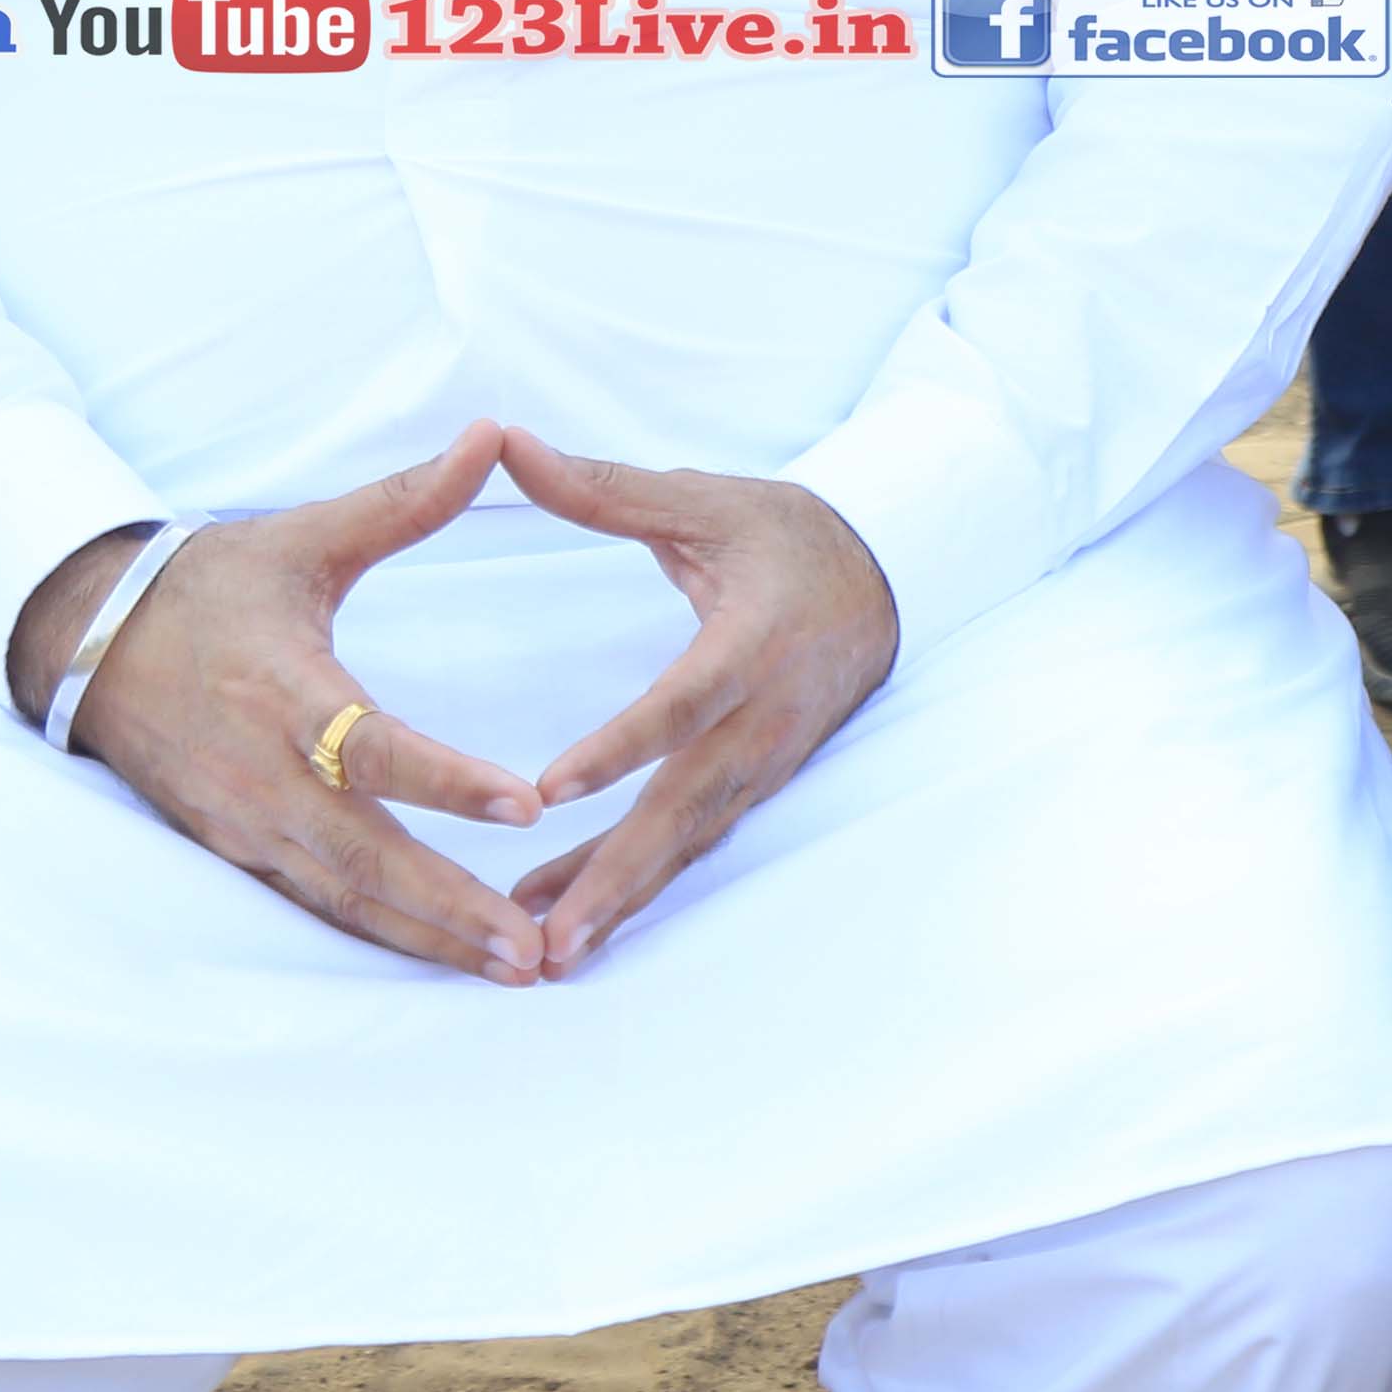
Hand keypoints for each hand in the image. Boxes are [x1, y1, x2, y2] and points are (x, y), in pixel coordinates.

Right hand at [19, 423, 556, 984]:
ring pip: (344, 897)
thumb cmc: (211, 587)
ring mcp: (249, 823)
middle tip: (532, 946)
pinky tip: (444, 958)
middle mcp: (266, 774)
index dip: (447, 782)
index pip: (375, 748)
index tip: (527, 805)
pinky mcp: (239, 848)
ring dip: (426, 937)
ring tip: (514, 967)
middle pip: (365, 856)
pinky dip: (381, 934)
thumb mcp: (305, 539)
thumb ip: (405, 502)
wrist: (90, 641)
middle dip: (450, 907)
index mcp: (286, 693)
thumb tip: (493, 435)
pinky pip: (316, 904)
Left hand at [493, 426, 900, 974]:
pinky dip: (635, 881)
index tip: (548, 790)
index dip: (619, 748)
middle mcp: (763, 716)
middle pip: (685, 807)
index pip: (681, 703)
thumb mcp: (702, 500)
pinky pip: (692, 842)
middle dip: (615, 874)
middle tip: (548, 936)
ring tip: (549, 952)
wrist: (887, 576)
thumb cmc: (786, 534)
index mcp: (751, 640)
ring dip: (620, 896)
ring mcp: (766, 760)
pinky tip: (569, 914)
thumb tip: (504, 440)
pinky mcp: (757, 782)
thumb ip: (601, 487)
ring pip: (688, 842)